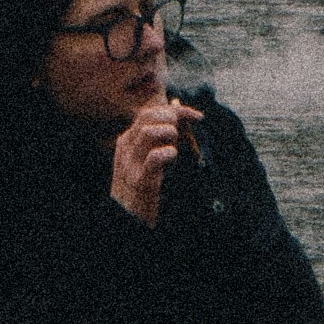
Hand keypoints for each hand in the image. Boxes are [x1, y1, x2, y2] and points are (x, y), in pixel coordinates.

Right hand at [108, 96, 200, 228]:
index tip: (198, 116)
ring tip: (175, 147)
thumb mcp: (144, 157)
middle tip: (184, 132)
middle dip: (172, 117)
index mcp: (127, 141)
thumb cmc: (140, 186)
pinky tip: (173, 157)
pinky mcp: (140, 181)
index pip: (149, 112)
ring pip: (147, 132)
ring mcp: (130, 164)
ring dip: (169, 133)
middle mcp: (126, 148)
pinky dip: (168, 153)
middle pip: (147, 115)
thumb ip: (160, 135)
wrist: (126, 216)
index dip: (176, 110)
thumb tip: (175, 106)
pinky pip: (154, 158)